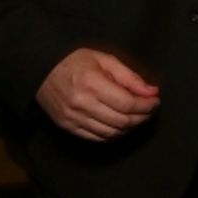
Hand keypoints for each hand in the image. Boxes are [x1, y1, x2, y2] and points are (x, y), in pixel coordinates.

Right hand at [36, 48, 159, 140]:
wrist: (41, 71)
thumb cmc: (74, 62)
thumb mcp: (105, 60)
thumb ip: (129, 77)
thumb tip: (151, 91)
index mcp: (92, 84)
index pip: (127, 104)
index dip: (146, 105)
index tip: (155, 101)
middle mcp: (81, 104)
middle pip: (121, 121)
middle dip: (141, 117)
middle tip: (150, 110)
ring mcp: (73, 118)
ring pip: (110, 133)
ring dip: (129, 128)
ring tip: (138, 117)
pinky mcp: (68, 127)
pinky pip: (96, 138)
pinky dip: (113, 135)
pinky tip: (122, 126)